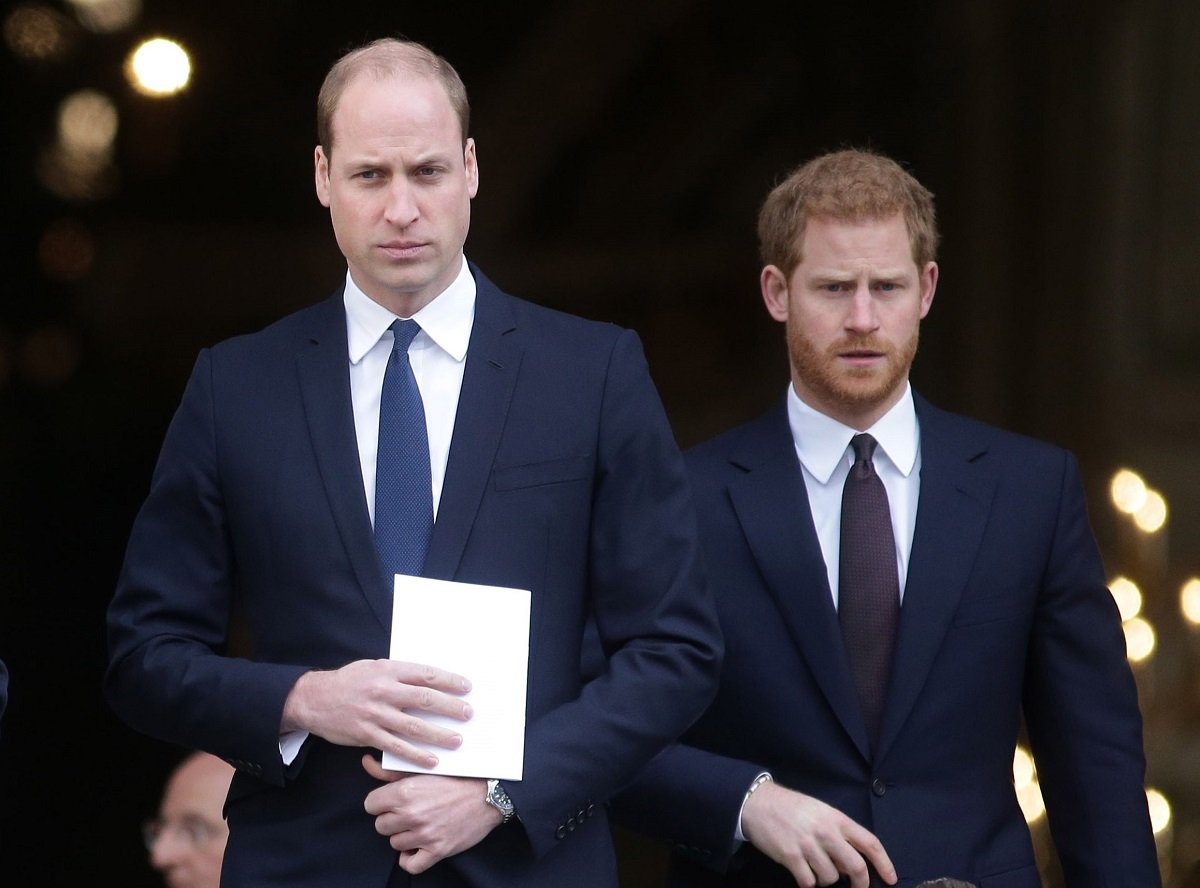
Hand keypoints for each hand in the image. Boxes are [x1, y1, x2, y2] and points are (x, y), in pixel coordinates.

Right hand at [280, 659, 472, 767]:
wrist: (314, 698)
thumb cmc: (348, 681)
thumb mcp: (373, 668)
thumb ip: (398, 674)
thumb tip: (429, 680)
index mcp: (388, 670)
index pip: (426, 674)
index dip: (449, 681)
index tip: (466, 687)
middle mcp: (384, 691)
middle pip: (425, 699)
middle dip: (451, 707)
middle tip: (468, 714)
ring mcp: (376, 714)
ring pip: (414, 726)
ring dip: (439, 734)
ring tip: (458, 741)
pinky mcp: (367, 734)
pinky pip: (396, 747)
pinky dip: (416, 755)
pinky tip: (432, 760)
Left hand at [362, 754, 501, 873]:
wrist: (487, 794)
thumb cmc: (455, 778)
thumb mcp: (421, 769)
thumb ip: (389, 770)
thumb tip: (365, 761)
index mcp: (404, 792)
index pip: (370, 805)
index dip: (380, 803)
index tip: (392, 801)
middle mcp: (411, 814)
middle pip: (381, 825)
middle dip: (392, 819)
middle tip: (409, 812)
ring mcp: (424, 834)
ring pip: (395, 843)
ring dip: (405, 836)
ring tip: (419, 824)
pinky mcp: (437, 850)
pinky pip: (410, 864)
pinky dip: (411, 858)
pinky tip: (418, 846)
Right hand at [741, 782, 895, 887]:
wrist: (758, 803)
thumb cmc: (792, 807)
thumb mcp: (820, 812)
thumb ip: (838, 835)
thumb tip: (850, 864)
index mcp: (836, 819)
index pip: (870, 842)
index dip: (884, 863)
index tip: (891, 878)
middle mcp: (825, 832)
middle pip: (856, 866)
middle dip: (860, 883)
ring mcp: (808, 845)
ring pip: (830, 878)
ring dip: (825, 879)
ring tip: (814, 866)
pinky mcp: (791, 856)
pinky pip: (808, 882)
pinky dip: (807, 882)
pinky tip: (800, 870)